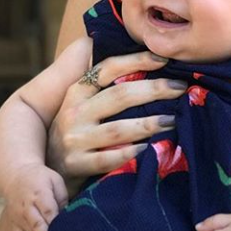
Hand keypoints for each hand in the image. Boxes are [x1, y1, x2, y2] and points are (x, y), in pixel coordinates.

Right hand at [5, 163, 66, 230]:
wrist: (17, 176)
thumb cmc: (42, 178)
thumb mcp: (56, 180)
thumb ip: (62, 197)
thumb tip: (70, 213)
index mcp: (40, 194)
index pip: (49, 210)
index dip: (58, 222)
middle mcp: (28, 207)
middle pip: (38, 225)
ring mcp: (19, 217)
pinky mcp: (15, 224)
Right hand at [46, 51, 186, 194]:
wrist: (49, 170)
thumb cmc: (79, 130)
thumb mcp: (84, 104)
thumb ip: (108, 87)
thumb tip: (155, 65)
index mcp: (77, 91)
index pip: (108, 68)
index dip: (137, 60)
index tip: (164, 59)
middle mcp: (74, 112)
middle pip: (119, 95)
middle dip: (154, 89)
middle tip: (181, 88)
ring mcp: (74, 140)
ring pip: (117, 128)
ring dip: (149, 123)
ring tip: (173, 120)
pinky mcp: (76, 165)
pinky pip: (108, 159)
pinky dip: (130, 153)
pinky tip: (148, 149)